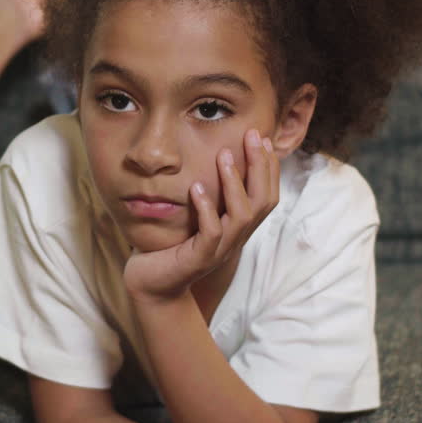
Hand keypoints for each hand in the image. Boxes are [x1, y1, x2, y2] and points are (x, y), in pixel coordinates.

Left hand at [123, 128, 280, 301]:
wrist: (152, 286)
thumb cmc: (172, 246)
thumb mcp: (195, 217)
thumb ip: (208, 195)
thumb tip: (212, 157)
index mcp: (238, 227)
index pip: (266, 195)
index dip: (269, 167)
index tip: (261, 138)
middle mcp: (236, 238)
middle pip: (263, 201)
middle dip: (261, 166)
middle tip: (252, 136)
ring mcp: (220, 250)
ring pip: (242, 216)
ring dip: (235, 183)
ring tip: (224, 155)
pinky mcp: (199, 260)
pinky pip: (211, 234)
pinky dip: (206, 210)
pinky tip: (196, 188)